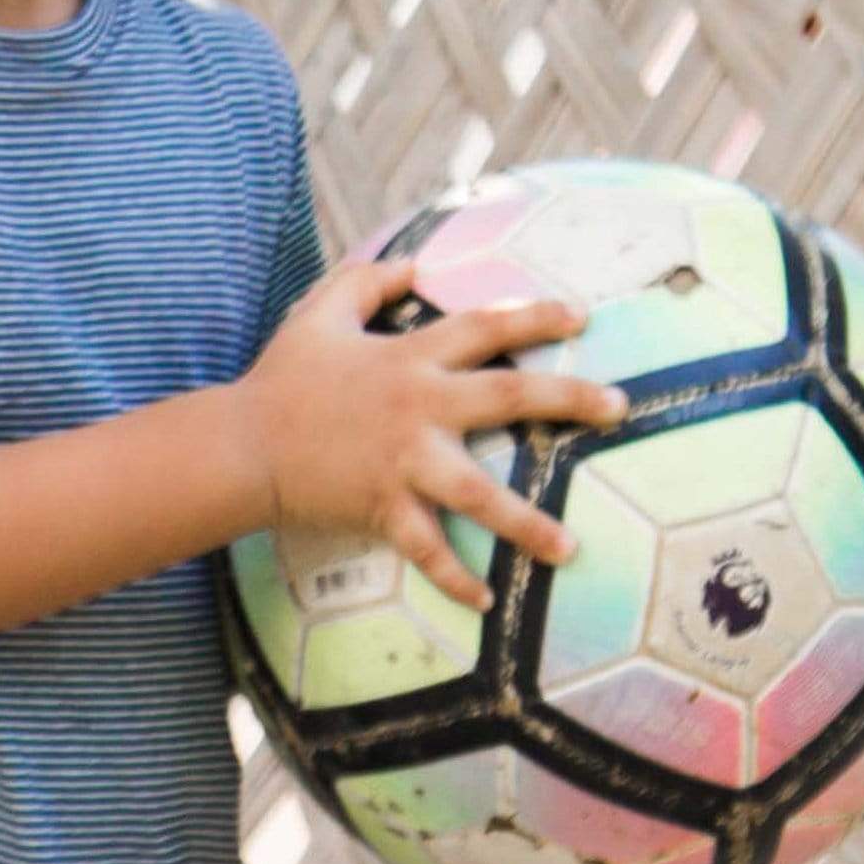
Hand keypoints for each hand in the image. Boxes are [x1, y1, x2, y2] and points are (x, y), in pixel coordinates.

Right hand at [234, 254, 630, 612]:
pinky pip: (425, 547)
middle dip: (570, 398)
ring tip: (570, 549)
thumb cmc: (282, 378)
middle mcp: (418, 406)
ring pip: (479, 493)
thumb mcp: (320, 312)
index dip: (534, 315)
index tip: (580, 317)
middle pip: (509, 396)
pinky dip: (453, 576)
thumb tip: (414, 263)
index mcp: (410, 357)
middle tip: (621, 407)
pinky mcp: (383, 506)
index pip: (485, 326)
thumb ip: (368, 280)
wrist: (242, 443)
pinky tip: (486, 600)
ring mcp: (404, 461)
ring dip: (526, 524)